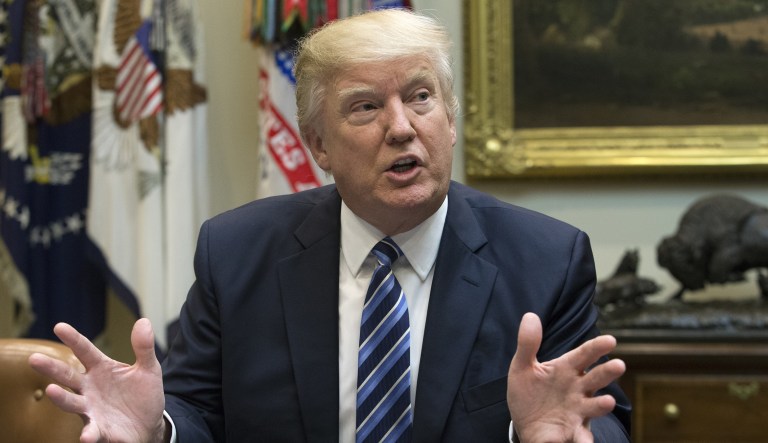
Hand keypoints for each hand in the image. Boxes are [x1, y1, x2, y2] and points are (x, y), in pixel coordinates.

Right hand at [28, 318, 166, 442]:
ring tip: (51, 390)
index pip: (84, 351)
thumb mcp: (148, 369)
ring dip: (61, 398)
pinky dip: (88, 434)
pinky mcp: (99, 429)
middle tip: (34, 358)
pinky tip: (85, 436)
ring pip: (71, 402)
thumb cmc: (143, 394)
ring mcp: (91, 409)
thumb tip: (143, 321)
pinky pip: (91, 431)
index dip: (73, 339)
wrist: (149, 424)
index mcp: (101, 369)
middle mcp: (90, 388)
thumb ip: (144, 347)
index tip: (59, 326)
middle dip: (51, 368)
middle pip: (68, 375)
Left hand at [507, 313, 624, 442]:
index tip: (610, 340)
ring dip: (601, 405)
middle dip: (607, 372)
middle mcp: (578, 389)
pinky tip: (585, 442)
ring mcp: (578, 411)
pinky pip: (582, 437)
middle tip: (618, 365)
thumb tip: (530, 315)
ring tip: (607, 402)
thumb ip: (528, 344)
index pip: (584, 355)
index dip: (597, 347)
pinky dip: (585, 440)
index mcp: (566, 369)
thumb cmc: (530, 393)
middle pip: (595, 378)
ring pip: (595, 406)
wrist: (526, 424)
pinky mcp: (573, 432)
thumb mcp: (522, 367)